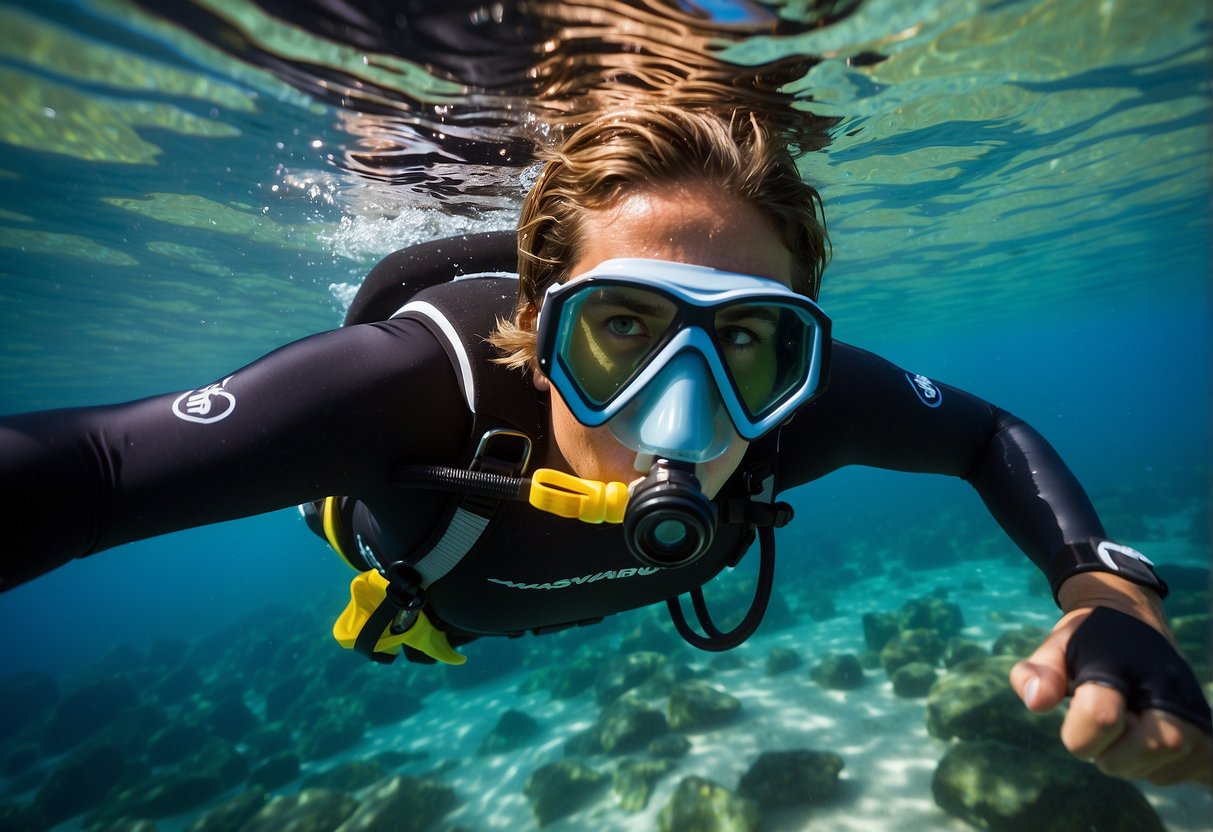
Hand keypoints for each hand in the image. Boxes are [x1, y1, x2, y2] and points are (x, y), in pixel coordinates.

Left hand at [1009, 573, 1212, 786]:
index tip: (1076, 720)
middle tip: (1104, 735)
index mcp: (1119, 666)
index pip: (1102, 715)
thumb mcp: (1054, 647)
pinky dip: (1168, 770)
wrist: (1132, 620)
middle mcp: (1165, 687)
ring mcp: (1193, 709)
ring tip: (1127, 734)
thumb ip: (1036, 673)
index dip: (1080, 733)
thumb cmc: (1087, 641)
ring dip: (1137, 765)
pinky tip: (1151, 750)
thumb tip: (1035, 702)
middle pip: (1154, 746)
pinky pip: (1199, 771)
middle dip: (1114, 756)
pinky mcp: (1209, 730)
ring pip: (1172, 766)